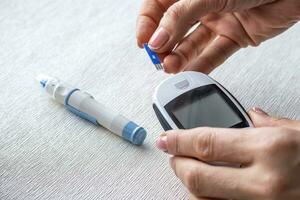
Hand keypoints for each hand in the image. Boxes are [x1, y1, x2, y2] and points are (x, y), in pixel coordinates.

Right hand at [137, 0, 299, 72]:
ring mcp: (218, 21)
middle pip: (173, 28)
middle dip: (163, 45)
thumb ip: (180, 17)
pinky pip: (215, 54)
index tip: (143, 42)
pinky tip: (192, 72)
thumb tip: (157, 38)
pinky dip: (203, 65)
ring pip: (192, 44)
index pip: (158, 6)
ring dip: (180, 57)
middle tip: (158, 58)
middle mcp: (202, 5)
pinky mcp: (234, 36)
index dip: (147, 24)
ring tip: (172, 67)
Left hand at [156, 108, 299, 199]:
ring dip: (191, 186)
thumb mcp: (297, 131)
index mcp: (270, 148)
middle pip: (197, 176)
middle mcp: (265, 181)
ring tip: (191, 171)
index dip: (178, 140)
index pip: (205, 143)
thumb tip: (249, 114)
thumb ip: (268, 123)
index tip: (166, 139)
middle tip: (173, 155)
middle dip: (178, 165)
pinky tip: (210, 190)